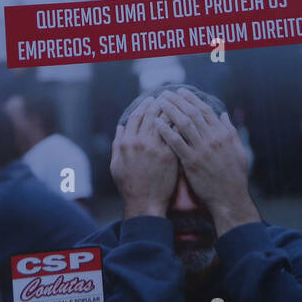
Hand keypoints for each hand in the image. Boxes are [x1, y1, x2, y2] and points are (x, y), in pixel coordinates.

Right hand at [111, 97, 178, 218]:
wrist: (145, 203)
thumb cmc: (129, 186)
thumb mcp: (116, 164)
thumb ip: (117, 143)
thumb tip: (121, 127)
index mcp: (127, 142)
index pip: (137, 116)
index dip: (144, 106)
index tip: (151, 100)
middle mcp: (141, 142)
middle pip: (151, 115)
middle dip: (159, 103)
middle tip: (166, 97)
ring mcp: (156, 148)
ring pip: (165, 122)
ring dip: (171, 110)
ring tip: (177, 105)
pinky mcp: (170, 156)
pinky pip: (176, 134)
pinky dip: (180, 125)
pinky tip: (185, 120)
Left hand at [154, 88, 257, 233]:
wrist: (230, 198)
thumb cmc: (235, 176)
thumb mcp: (239, 151)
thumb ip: (231, 131)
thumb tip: (224, 115)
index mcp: (223, 134)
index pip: (205, 110)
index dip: (192, 99)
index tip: (181, 92)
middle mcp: (212, 139)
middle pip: (192, 113)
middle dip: (177, 101)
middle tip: (165, 93)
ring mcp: (202, 150)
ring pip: (183, 124)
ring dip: (170, 111)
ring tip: (159, 103)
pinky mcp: (192, 162)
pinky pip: (176, 143)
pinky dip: (166, 131)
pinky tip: (157, 123)